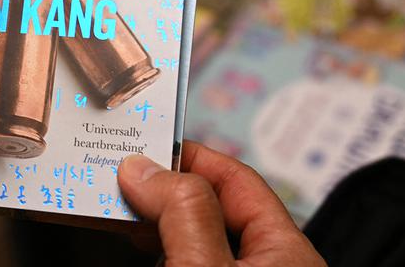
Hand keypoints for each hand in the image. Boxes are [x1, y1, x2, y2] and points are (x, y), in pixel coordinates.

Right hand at [118, 142, 324, 265]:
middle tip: (119, 178)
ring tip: (116, 209)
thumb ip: (183, 213)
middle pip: (213, 206)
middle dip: (164, 189)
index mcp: (287, 252)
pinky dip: (158, 248)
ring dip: (154, 220)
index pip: (237, 180)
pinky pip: (185, 259)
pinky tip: (135, 243)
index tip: (143, 149)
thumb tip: (144, 167)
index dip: (188, 157)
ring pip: (195, 237)